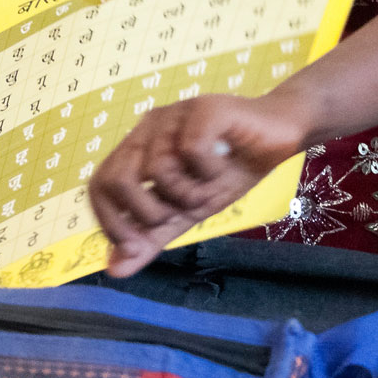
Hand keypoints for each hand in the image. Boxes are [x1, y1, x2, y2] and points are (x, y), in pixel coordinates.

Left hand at [89, 93, 312, 277]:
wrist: (278, 139)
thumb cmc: (229, 171)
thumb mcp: (186, 213)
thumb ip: (151, 238)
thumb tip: (114, 270)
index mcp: (138, 149)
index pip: (99, 185)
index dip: (110, 220)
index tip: (135, 245)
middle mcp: (148, 128)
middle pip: (117, 178)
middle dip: (147, 212)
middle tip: (178, 215)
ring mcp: (174, 115)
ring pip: (157, 169)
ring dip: (187, 194)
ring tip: (208, 189)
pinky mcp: (202, 108)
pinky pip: (191, 150)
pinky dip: (209, 170)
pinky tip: (222, 166)